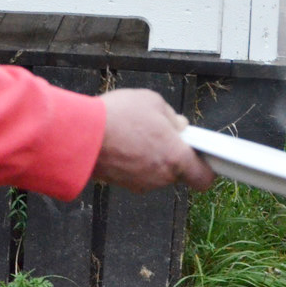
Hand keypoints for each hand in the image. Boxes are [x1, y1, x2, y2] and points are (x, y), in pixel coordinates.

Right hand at [93, 89, 214, 192]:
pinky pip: (137, 173)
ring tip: (137, 134)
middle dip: (173, 154)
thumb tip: (179, 126)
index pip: (203, 178)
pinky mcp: (121, 184)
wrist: (80, 134)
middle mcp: (160, 176)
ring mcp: (140, 183)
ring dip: (152, 157)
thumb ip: (172, 117)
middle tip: (161, 133)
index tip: (202, 156)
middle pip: (177, 171)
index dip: (205, 168)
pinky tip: (124, 142)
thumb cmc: (119, 116)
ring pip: (156, 172)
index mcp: (176, 158)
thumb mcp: (153, 102)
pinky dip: (135, 161)